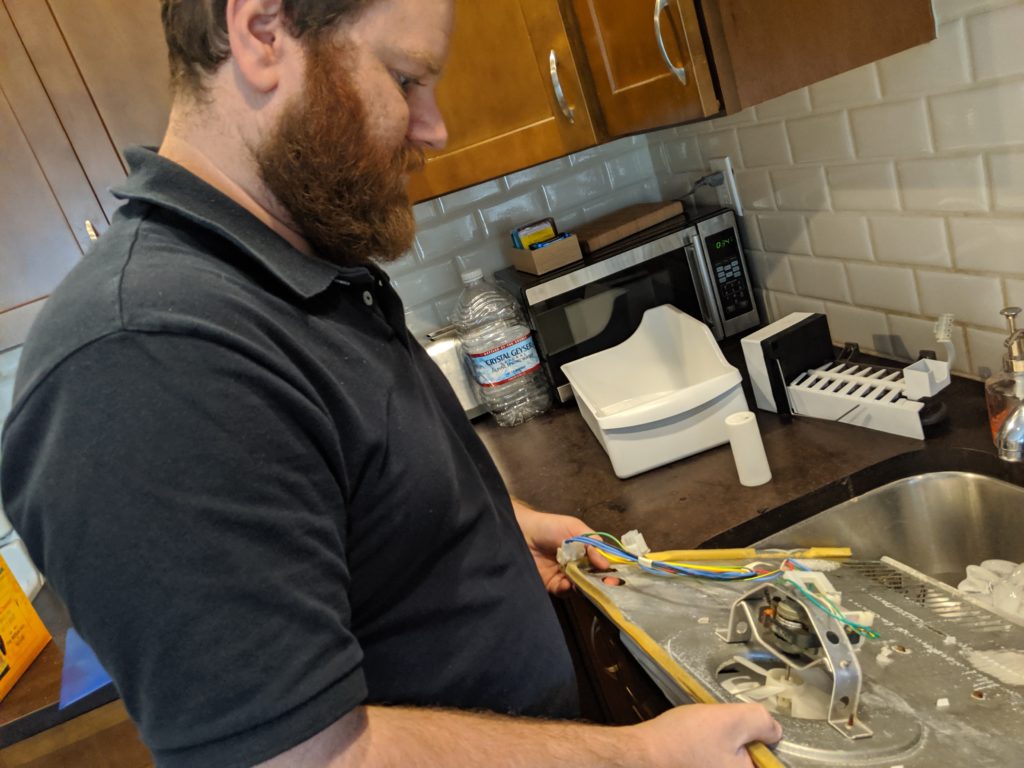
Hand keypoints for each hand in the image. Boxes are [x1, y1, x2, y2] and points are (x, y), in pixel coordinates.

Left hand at [511, 498, 608, 594]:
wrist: (521, 532)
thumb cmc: (549, 526)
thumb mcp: (574, 527)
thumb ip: (592, 543)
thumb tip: (605, 563)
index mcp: (586, 551)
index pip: (602, 563)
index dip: (610, 570)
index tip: (615, 575)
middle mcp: (579, 565)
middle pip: (595, 577)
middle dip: (602, 582)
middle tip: (608, 584)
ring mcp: (566, 576)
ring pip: (582, 587)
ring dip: (586, 587)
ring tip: (588, 583)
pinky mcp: (553, 585)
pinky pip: (564, 592)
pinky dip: (568, 590)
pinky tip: (568, 584)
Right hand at [632, 703, 781, 767]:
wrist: (640, 755)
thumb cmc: (685, 740)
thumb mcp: (730, 720)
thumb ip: (761, 722)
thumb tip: (775, 732)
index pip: (771, 763)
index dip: (765, 746)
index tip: (751, 733)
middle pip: (748, 762)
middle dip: (740, 746)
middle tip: (721, 732)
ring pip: (728, 761)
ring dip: (722, 749)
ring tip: (704, 736)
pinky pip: (712, 762)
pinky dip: (708, 754)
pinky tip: (694, 745)